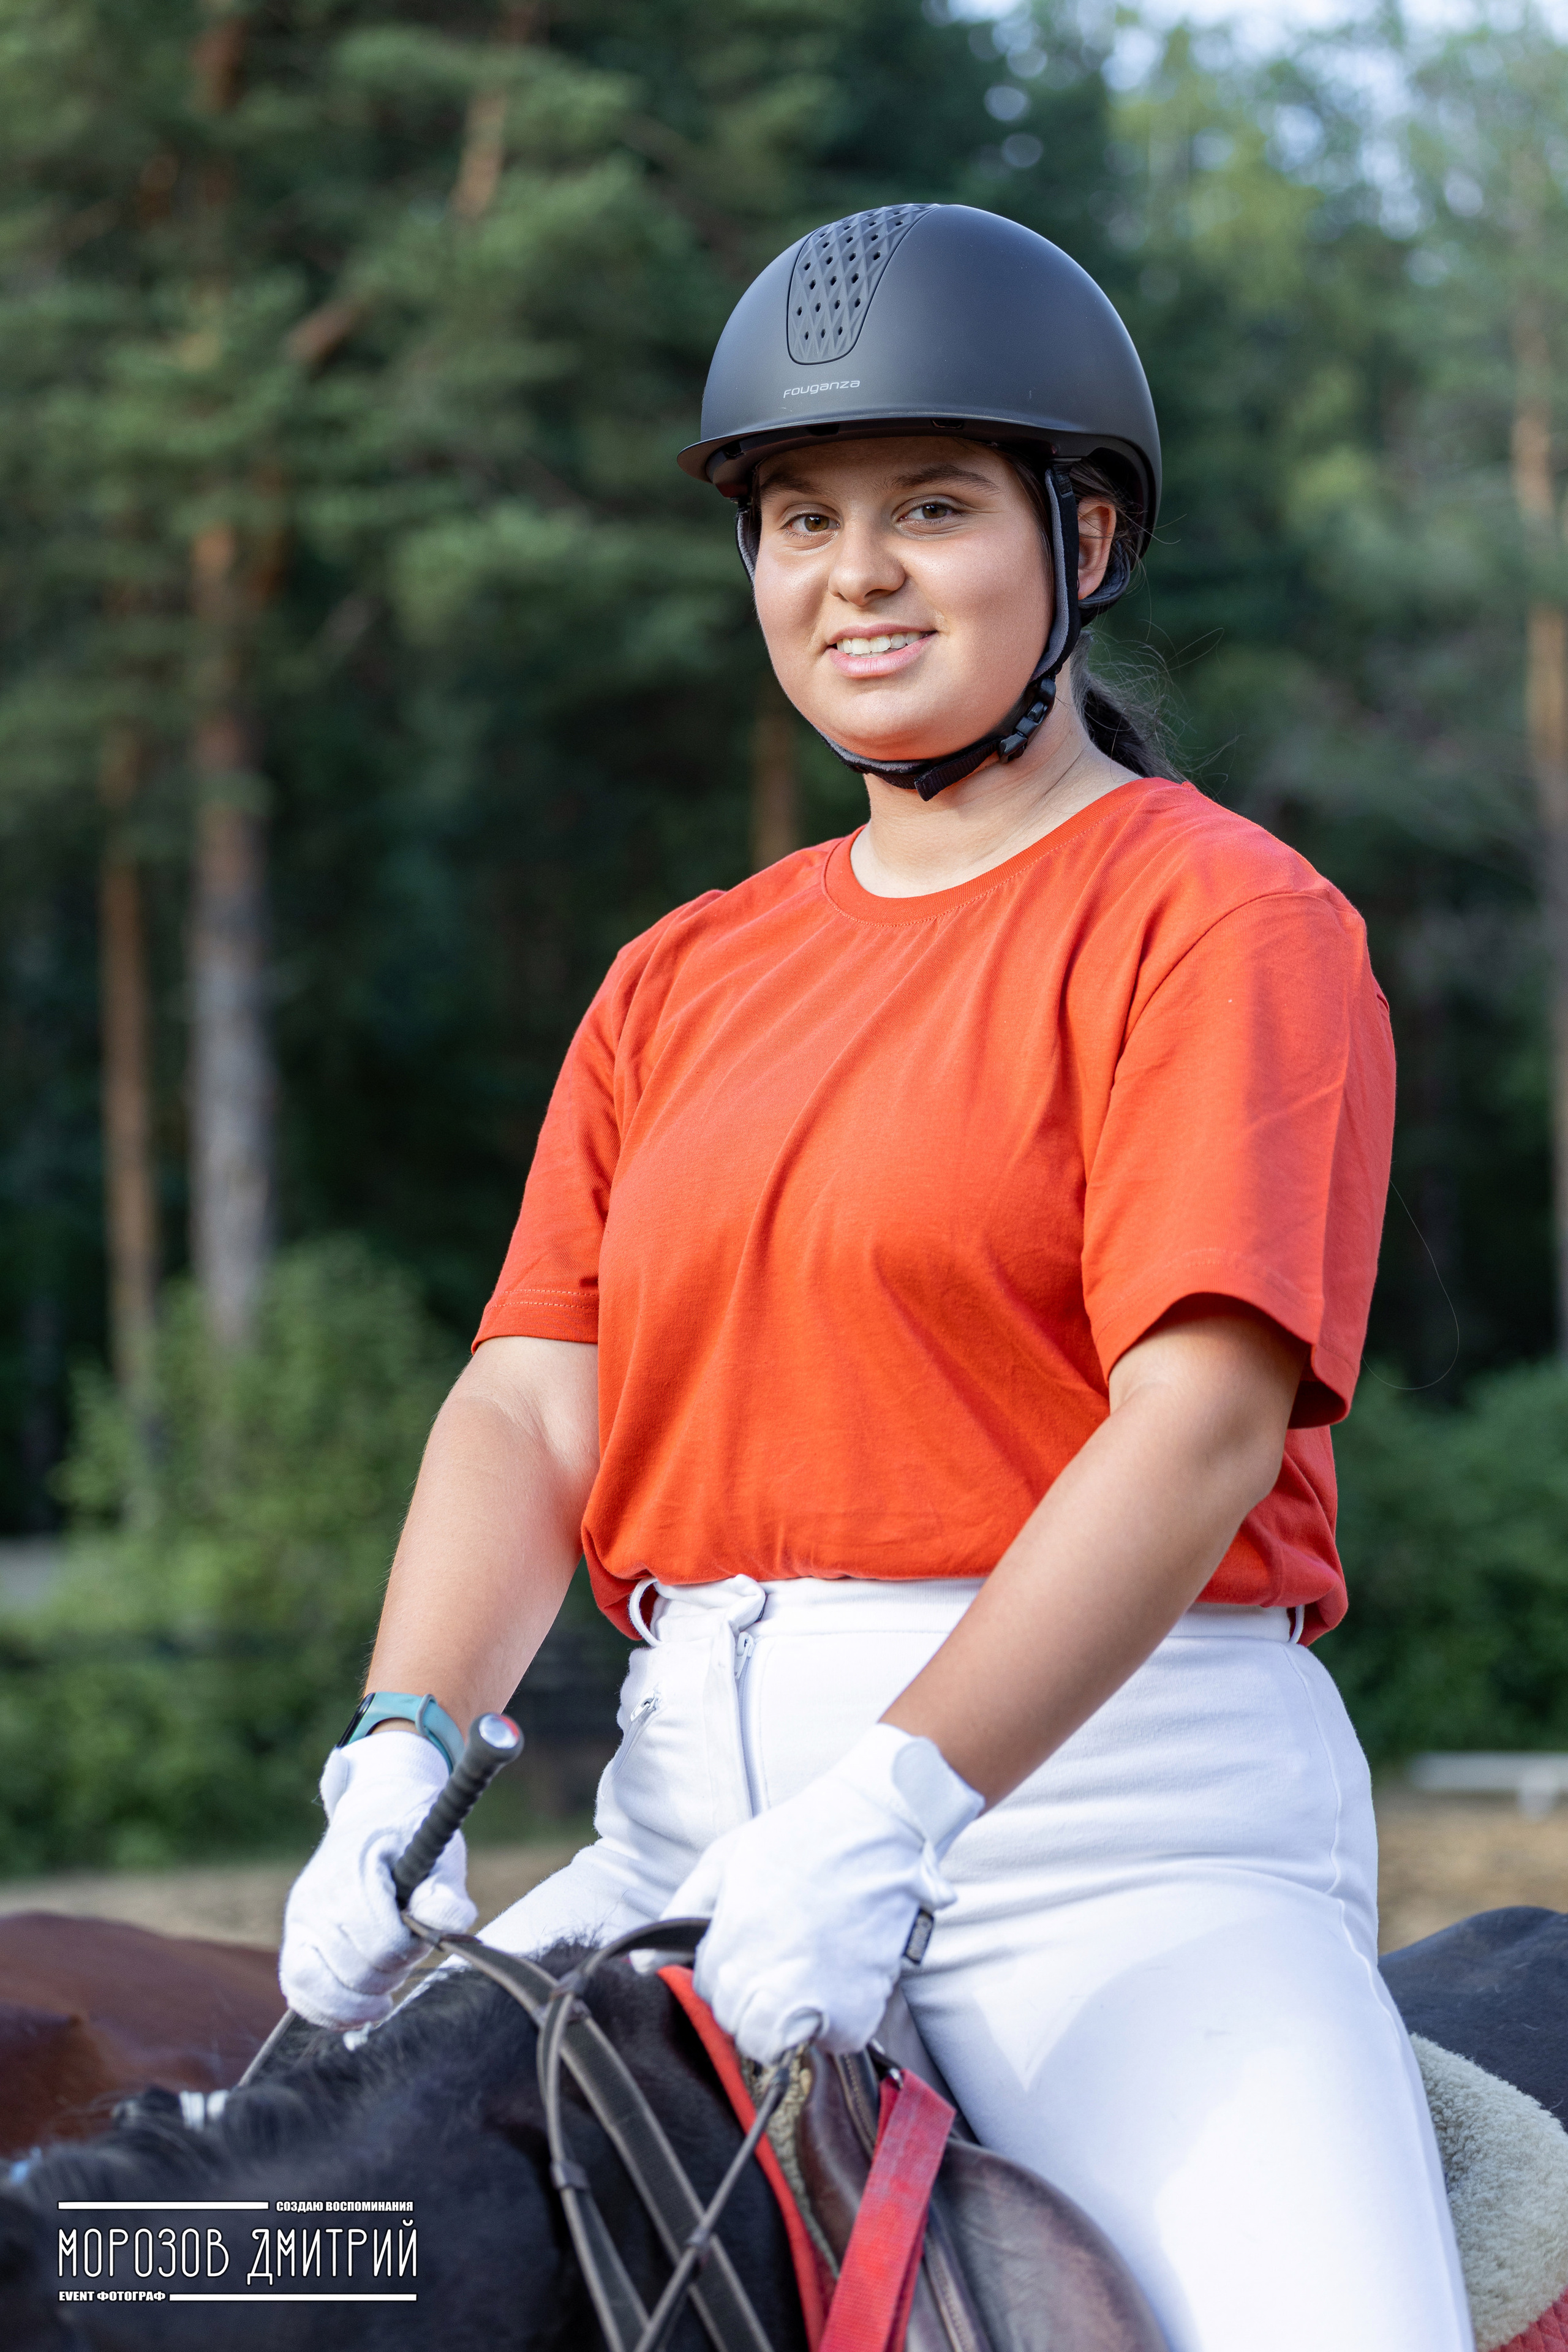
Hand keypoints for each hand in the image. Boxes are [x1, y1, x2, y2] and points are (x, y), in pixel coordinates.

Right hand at [279, 1732, 476, 2029]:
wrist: (373, 1815)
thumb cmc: (412, 1837)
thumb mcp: (439, 1851)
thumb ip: (445, 1891)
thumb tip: (445, 1924)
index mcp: (353, 1872)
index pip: (384, 1944)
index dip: (414, 1949)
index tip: (424, 1932)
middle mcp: (316, 1898)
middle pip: (357, 1972)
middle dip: (393, 1973)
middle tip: (408, 1950)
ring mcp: (298, 1920)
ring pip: (321, 1989)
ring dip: (362, 1999)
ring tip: (386, 1984)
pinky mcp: (292, 1939)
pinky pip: (298, 1991)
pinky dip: (328, 2009)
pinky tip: (358, 2006)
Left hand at [665, 1725, 980, 2063]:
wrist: (877, 1827)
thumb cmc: (799, 1837)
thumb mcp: (725, 1860)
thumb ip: (679, 1912)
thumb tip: (640, 1965)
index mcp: (732, 1939)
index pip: (708, 1989)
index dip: (727, 1969)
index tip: (753, 1945)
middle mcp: (766, 1975)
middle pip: (736, 2022)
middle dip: (750, 1997)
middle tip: (781, 1957)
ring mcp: (812, 1998)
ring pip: (773, 2043)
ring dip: (783, 2021)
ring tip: (804, 1977)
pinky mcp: (855, 2011)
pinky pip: (830, 2040)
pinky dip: (834, 2022)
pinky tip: (839, 1979)